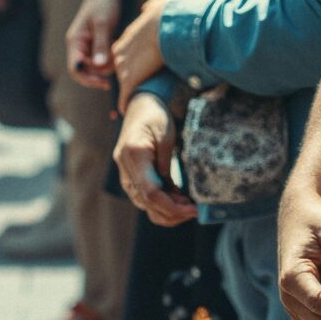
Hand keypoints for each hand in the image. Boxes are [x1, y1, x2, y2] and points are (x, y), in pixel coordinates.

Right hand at [67, 0, 121, 89]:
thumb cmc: (103, 3)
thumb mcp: (103, 23)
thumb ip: (100, 44)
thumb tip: (99, 66)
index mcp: (75, 41)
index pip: (76, 68)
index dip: (88, 79)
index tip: (104, 83)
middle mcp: (78, 45)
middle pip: (85, 70)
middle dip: (100, 72)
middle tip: (118, 66)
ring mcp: (87, 45)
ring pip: (95, 65)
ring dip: (107, 65)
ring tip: (119, 54)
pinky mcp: (96, 43)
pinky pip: (101, 58)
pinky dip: (110, 58)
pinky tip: (118, 50)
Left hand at [111, 0, 171, 112]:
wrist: (167, 24)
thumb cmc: (166, 14)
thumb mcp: (154, 6)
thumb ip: (148, 9)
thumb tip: (146, 8)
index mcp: (126, 39)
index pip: (125, 56)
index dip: (134, 63)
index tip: (140, 69)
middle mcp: (120, 54)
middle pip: (123, 71)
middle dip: (132, 79)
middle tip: (140, 88)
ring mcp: (123, 67)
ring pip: (125, 84)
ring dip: (131, 92)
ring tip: (137, 102)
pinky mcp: (130, 79)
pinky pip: (125, 96)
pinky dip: (125, 104)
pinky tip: (125, 111)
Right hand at [113, 93, 197, 226]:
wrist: (140, 107)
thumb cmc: (155, 116)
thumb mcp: (166, 136)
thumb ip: (166, 165)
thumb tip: (173, 194)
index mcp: (133, 155)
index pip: (150, 192)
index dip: (172, 206)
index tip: (193, 209)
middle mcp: (125, 169)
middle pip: (147, 203)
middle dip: (173, 212)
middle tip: (195, 209)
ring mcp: (126, 176)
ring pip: (145, 206)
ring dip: (168, 212)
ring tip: (189, 206)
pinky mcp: (131, 179)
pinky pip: (145, 200)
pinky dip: (162, 206)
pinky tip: (179, 202)